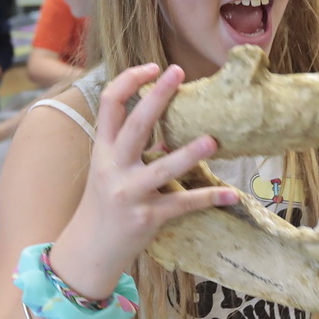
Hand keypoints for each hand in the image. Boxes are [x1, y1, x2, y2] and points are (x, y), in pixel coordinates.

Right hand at [64, 63, 239, 278]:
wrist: (87, 252)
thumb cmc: (104, 203)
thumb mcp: (109, 169)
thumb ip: (131, 147)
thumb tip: (167, 126)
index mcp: (102, 149)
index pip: (109, 104)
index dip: (128, 80)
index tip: (153, 66)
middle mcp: (112, 167)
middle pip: (135, 125)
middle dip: (156, 96)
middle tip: (178, 72)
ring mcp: (129, 193)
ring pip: (162, 169)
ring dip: (188, 154)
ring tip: (213, 140)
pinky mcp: (147, 217)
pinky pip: (182, 204)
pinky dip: (208, 199)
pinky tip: (232, 194)